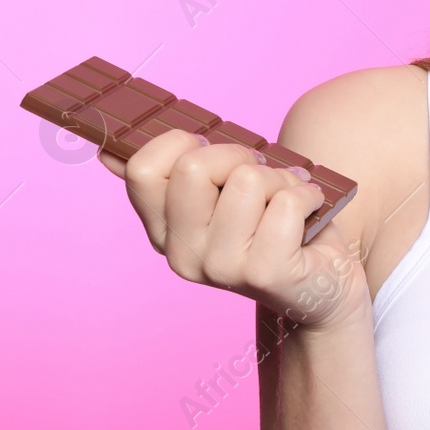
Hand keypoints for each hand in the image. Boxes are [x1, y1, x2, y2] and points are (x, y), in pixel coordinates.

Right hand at [96, 131, 370, 330]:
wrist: (322, 286)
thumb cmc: (272, 227)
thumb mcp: (220, 197)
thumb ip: (170, 174)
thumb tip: (107, 151)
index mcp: (163, 231)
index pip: (142, 169)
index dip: (184, 143)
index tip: (215, 156)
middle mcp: (182, 255)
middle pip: (194, 166)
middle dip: (241, 156)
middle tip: (262, 178)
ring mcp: (220, 269)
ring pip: (247, 179)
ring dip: (281, 179)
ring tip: (287, 203)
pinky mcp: (264, 274)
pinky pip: (287, 201)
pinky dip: (308, 195)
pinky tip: (309, 215)